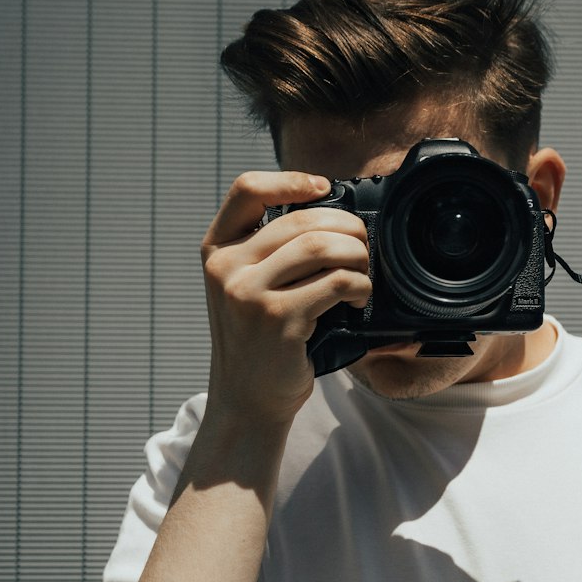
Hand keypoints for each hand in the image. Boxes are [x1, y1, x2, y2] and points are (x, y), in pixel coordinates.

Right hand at [200, 171, 371, 428]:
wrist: (248, 400)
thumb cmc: (259, 341)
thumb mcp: (248, 287)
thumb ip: (273, 251)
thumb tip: (336, 213)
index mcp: (218, 250)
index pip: (247, 190)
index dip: (290, 180)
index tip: (324, 187)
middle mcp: (227, 267)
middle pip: (300, 219)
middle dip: (346, 227)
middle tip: (363, 246)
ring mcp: (248, 293)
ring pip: (321, 247)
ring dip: (357, 256)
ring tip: (363, 273)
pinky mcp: (277, 319)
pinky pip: (336, 282)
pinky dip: (359, 285)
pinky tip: (358, 299)